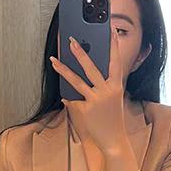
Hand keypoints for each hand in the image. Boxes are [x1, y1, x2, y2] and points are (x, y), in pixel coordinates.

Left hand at [49, 25, 126, 153]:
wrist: (114, 140)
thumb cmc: (112, 118)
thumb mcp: (111, 99)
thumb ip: (100, 86)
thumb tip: (82, 75)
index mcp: (116, 86)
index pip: (115, 61)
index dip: (114, 45)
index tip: (110, 29)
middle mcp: (108, 91)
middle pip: (92, 68)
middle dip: (80, 53)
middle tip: (71, 40)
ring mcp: (96, 100)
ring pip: (77, 81)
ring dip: (64, 69)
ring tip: (54, 60)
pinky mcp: (86, 109)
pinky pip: (73, 99)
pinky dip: (68, 99)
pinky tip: (64, 97)